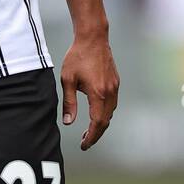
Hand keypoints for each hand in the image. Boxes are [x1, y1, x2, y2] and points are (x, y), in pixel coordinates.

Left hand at [60, 36, 118, 150]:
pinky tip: (96, 113)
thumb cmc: (77, 57)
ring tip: (89, 130)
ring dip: (101, 123)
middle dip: (96, 134)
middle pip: (106, 120)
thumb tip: (68, 122)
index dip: (91, 137)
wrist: (93, 38)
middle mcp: (110, 92)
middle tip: (86, 142)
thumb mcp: (67, 80)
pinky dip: (105, 112)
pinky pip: (113, 103)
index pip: (97, 122)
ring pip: (110, 112)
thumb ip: (69, 103)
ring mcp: (115, 86)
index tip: (84, 145)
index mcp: (98, 93)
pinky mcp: (116, 82)